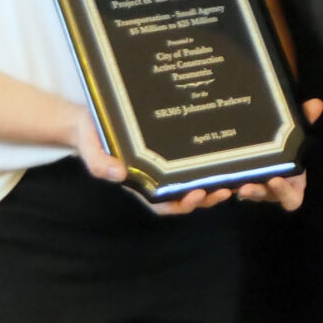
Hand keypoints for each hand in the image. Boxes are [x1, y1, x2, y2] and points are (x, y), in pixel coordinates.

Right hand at [58, 96, 237, 215]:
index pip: (163, 203)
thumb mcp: (91, 149)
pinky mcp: (172, 148)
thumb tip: (119, 175)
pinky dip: (210, 163)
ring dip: (212, 184)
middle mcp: (156, 177)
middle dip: (205, 198)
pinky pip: (192, 161)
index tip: (196, 195)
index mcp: (139, 183)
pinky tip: (226, 155)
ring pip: (192, 181)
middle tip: (224, 190)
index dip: (181, 205)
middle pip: (184, 197)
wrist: (92, 117)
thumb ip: (100, 163)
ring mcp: (165, 164)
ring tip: (232, 179)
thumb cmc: (92, 135)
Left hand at [232, 98, 322, 211]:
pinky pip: (231, 186)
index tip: (275, 179)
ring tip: (229, 182)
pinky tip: (215, 176)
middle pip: (265, 196)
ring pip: (246, 193)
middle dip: (256, 192)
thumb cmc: (286, 143)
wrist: (264, 137)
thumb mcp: (295, 131)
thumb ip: (305, 120)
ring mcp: (254, 186)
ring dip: (237, 188)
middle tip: (245, 186)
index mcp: (291, 182)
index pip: (291, 198)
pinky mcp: (237, 181)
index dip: (284, 193)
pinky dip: (223, 184)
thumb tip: (317, 104)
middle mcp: (272, 189)